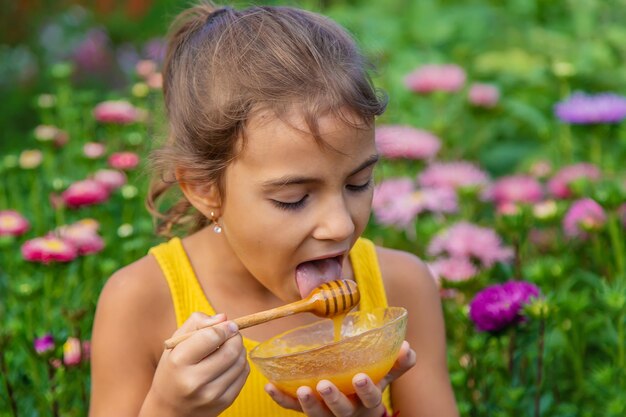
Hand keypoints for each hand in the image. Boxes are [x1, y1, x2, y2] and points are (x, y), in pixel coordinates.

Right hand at [142, 312, 249, 416]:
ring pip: (241, 362)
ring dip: (240, 349)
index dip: (224, 327)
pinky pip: (244, 375)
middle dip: (235, 337)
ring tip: (229, 348)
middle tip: (231, 334)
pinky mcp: (224, 403)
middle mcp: (195, 381)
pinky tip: (230, 363)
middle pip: (231, 350)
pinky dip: (241, 364)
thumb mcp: (175, 343)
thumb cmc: (172, 370)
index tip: (228, 324)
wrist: (169, 409)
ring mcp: (211, 395)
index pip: (211, 337)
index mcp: (179, 362)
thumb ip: (197, 323)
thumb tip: (224, 318)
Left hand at [266, 340, 415, 416]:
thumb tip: (408, 346)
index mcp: (367, 402)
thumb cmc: (368, 389)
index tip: (359, 377)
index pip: (370, 399)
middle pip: (341, 411)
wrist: (355, 415)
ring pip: (317, 415)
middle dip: (333, 399)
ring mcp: (327, 415)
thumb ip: (396, 364)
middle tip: (324, 384)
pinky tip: (270, 386)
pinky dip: (281, 398)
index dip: (366, 390)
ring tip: (302, 389)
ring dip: (307, 403)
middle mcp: (347, 412)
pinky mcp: (308, 413)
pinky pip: (292, 408)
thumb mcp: (384, 378)